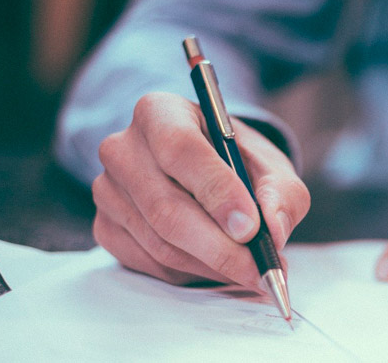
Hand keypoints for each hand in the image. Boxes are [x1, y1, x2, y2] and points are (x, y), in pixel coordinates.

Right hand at [91, 92, 309, 287]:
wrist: (206, 171)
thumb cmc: (237, 162)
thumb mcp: (270, 166)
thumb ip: (281, 193)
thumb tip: (273, 229)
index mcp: (160, 112)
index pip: (180, 149)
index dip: (217, 191)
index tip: (251, 227)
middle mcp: (123, 148)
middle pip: (166, 207)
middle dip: (220, 247)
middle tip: (260, 269)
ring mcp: (108, 190)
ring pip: (160, 243)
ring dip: (212, 265)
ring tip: (251, 270)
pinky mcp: (106, 227)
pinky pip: (150, 263)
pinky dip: (192, 274)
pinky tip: (219, 267)